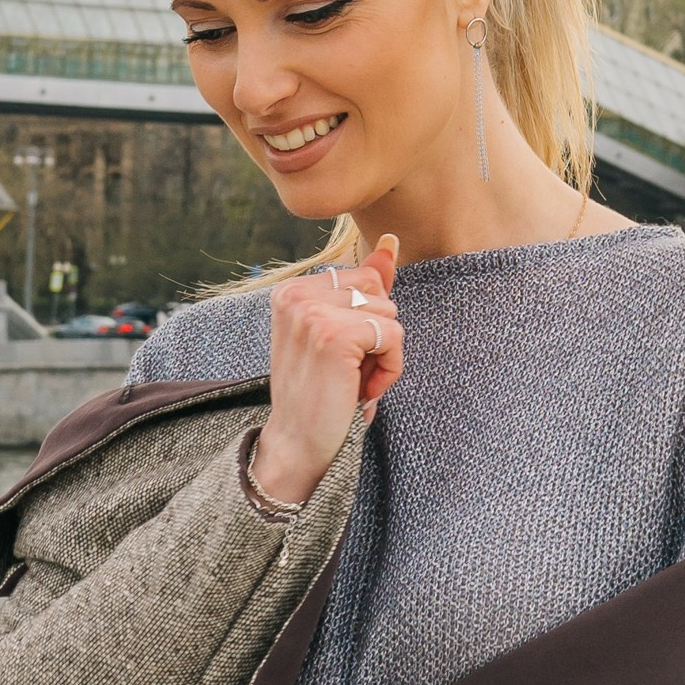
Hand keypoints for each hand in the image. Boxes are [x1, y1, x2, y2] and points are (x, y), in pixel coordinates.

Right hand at [249, 238, 401, 510]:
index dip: (367, 321)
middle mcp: (295, 294)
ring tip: (352, 381)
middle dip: (377, 334)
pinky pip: (392, 336)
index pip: (365, 279)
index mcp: (292, 290)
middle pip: (379, 291)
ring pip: (389, 314)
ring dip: (383, 354)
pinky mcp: (333, 335)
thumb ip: (364, 285)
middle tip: (347, 371)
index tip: (341, 357)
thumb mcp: (341, 333)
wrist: (299, 444)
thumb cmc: (322, 391)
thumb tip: (390, 240)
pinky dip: (389, 369)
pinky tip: (363, 391)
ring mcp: (312, 313)